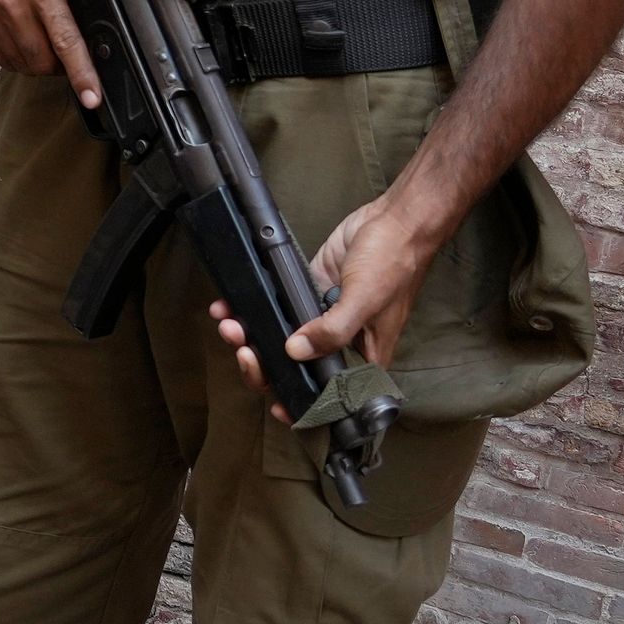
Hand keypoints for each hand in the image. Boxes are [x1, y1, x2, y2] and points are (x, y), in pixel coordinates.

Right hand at [0, 0, 97, 107]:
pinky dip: (14, 53)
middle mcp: (8, 3)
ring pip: (18, 62)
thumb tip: (93, 38)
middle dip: (57, 66)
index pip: (65, 42)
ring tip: (41, 41)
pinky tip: (20, 35)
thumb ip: (74, 0)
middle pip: (40, 61)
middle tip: (65, 54)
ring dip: (35, 61)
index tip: (92, 98)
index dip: (81, 74)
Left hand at [209, 192, 441, 420]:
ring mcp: (319, 317)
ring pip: (279, 340)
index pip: (330, 394)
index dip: (302, 403)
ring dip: (251, 338)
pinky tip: (228, 307)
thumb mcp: (365, 301)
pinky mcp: (306, 291)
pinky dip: (251, 309)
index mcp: (363, 356)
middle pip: (295, 369)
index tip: (276, 403)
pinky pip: (274, 308)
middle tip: (245, 351)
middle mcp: (339, 342)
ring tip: (230, 326)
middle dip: (264, 366)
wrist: (394, 220)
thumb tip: (295, 351)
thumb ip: (333, 330)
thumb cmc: (394, 263)